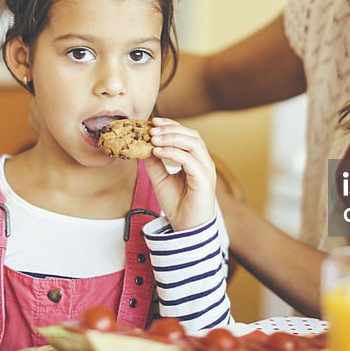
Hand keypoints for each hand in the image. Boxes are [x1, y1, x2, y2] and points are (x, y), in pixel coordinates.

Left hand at [144, 117, 216, 231]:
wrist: (185, 228)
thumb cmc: (177, 204)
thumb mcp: (160, 179)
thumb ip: (154, 163)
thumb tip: (144, 145)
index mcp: (196, 160)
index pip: (187, 134)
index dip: (171, 125)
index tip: (153, 122)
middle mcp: (204, 162)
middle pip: (192, 135)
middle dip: (171, 128)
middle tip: (152, 128)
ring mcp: (206, 170)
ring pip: (193, 144)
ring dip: (172, 138)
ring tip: (153, 138)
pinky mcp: (203, 180)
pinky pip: (190, 160)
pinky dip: (173, 153)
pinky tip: (158, 152)